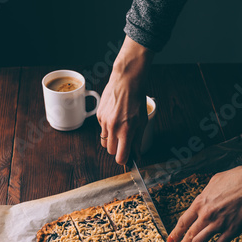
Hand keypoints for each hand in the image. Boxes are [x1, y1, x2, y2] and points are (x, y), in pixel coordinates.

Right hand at [97, 36, 153, 164]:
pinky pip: (102, 129)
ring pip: (105, 141)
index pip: (120, 157)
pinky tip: (115, 118)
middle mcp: (113, 128)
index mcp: (126, 131)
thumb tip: (136, 155)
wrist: (126, 81)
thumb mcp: (142, 122)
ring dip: (112, 140)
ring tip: (120, 129)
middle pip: (111, 151)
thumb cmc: (136, 100)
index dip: (124, 160)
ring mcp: (104, 122)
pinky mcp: (99, 116)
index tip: (127, 159)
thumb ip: (138, 141)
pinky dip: (108, 128)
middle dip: (118, 150)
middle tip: (125, 142)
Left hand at [168, 149, 241, 241]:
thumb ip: (206, 193)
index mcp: (201, 203)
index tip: (171, 239)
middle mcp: (206, 215)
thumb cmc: (238, 178)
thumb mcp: (215, 181)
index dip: (176, 232)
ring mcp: (219, 224)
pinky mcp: (232, 230)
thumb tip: (203, 198)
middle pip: (189, 235)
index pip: (183, 221)